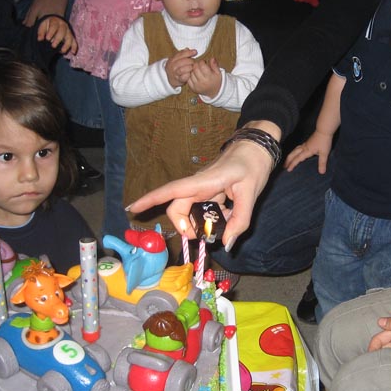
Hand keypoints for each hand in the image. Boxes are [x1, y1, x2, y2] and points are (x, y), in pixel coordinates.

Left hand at [37, 16, 76, 53]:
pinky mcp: (71, 36)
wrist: (56, 21)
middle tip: (53, 46)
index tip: (47, 39)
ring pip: (69, 37)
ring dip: (67, 45)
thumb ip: (41, 32)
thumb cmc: (48, 24)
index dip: (51, 32)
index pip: (54, 26)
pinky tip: (73, 52)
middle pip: (63, 31)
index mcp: (55, 21)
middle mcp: (63, 25)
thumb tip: (40, 39)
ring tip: (62, 51)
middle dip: (58, 39)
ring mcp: (68, 31)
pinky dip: (74, 47)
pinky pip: (74, 41)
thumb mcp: (42, 25)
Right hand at [128, 120, 281, 248]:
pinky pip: (205, 209)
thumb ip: (239, 221)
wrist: (259, 146)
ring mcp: (203, 189)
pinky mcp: (211, 192)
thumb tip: (226, 244)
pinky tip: (230, 215)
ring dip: (203, 223)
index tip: (132, 210)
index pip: (170, 191)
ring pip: (191, 211)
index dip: (149, 200)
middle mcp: (198, 186)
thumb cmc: (253, 164)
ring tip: (225, 224)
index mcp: (202, 182)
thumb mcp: (250, 194)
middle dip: (185, 226)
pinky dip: (214, 217)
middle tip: (204, 237)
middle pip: (178, 208)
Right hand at [165, 48, 196, 87]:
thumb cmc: (176, 67)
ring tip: (192, 68)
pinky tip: (190, 73)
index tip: (195, 52)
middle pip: (183, 61)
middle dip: (190, 61)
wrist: (170, 78)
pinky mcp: (178, 80)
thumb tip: (187, 48)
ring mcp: (174, 73)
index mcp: (172, 59)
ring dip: (189, 68)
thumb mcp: (177, 59)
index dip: (189, 52)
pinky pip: (184, 77)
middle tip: (194, 62)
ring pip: (182, 69)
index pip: (181, 54)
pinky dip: (188, 75)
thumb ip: (182, 53)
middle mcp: (172, 66)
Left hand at [188, 57, 221, 97]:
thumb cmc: (216, 81)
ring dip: (193, 70)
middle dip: (196, 64)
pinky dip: (190, 75)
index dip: (201, 62)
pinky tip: (194, 75)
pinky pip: (188, 79)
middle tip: (199, 65)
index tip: (203, 62)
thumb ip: (215, 65)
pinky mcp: (193, 88)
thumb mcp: (218, 73)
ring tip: (197, 70)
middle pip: (195, 68)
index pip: (202, 65)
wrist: (214, 92)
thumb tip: (212, 58)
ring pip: (191, 73)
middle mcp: (202, 82)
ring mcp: (197, 85)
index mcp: (209, 77)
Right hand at [284, 130, 331, 172]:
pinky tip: (296, 153)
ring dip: (290, 156)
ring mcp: (305, 144)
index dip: (292, 164)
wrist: (324, 130)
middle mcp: (304, 147)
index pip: (297, 159)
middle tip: (284, 166)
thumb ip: (322, 163)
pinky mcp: (307, 142)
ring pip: (294, 150)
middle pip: (293, 154)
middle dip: (288, 160)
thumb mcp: (324, 153)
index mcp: (307, 151)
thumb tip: (321, 172)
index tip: (288, 169)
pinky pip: (297, 148)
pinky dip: (294, 152)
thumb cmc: (324, 141)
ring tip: (287, 160)